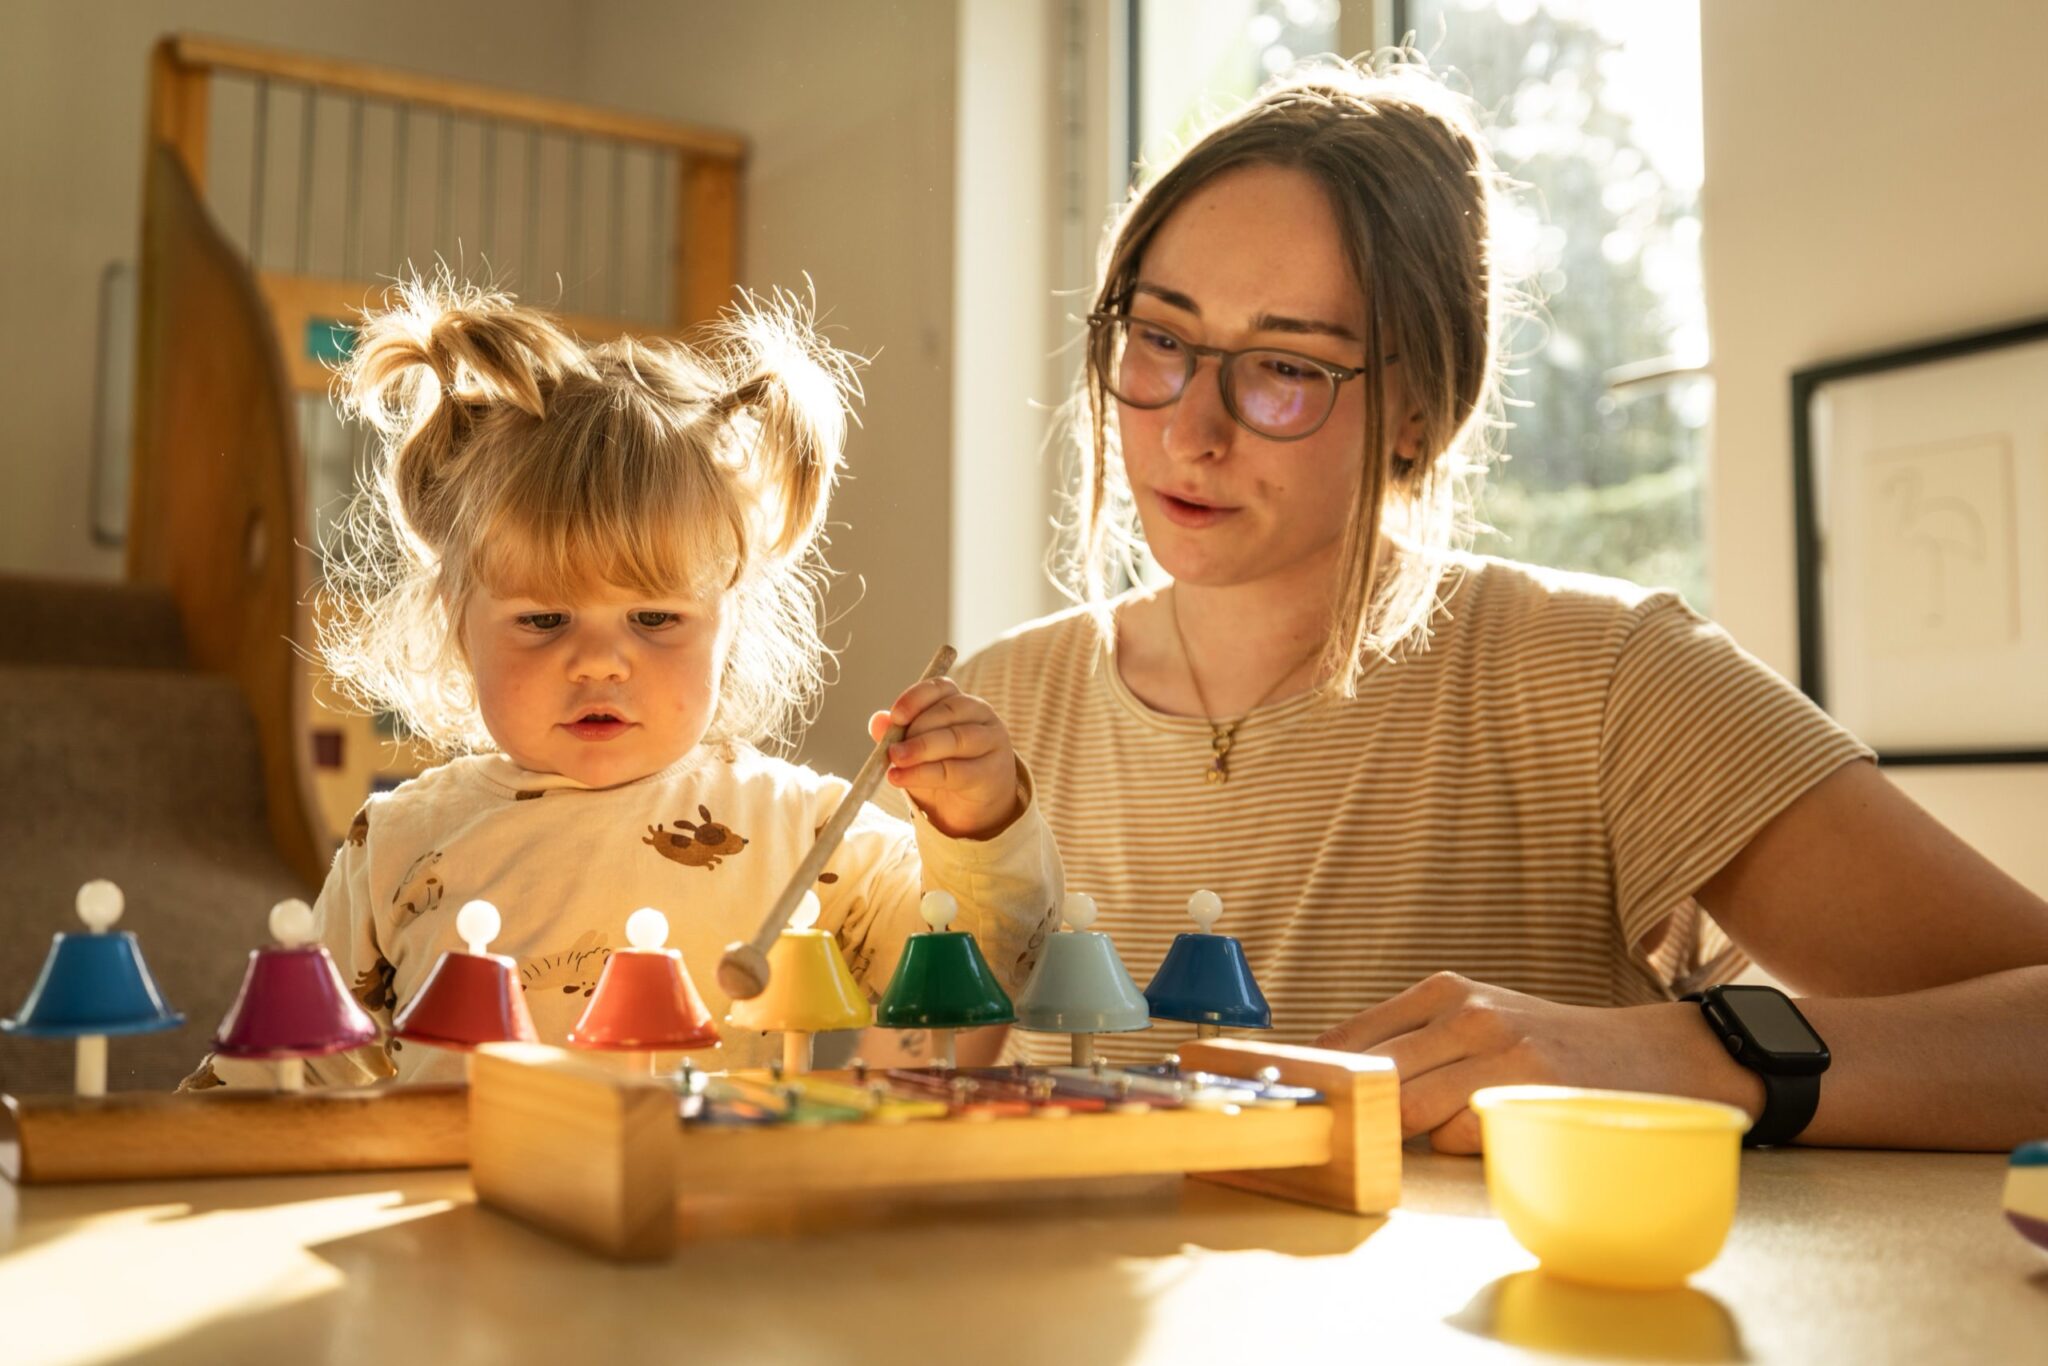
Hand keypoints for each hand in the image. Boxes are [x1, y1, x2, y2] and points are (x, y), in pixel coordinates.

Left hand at [868, 677, 1021, 839]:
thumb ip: (899, 735)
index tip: (896, 716)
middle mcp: (980, 715)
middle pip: (949, 711)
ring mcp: (991, 741)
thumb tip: (878, 721)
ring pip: (957, 738)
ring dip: (922, 750)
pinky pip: (958, 771)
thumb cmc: (944, 769)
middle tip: (892, 749)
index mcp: (960, 702)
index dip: (917, 698)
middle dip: (917, 729)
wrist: (974, 805)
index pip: (941, 688)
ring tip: (896, 761)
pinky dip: (926, 774)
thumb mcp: (917, 751)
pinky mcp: (992, 772)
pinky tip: (902, 778)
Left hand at [1313, 972, 1763, 1154]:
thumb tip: (1328, 1072)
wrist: (1649, 1056)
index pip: (1350, 1037)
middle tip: (1360, 1135)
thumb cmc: (1546, 1046)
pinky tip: (1489, 1135)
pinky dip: (1460, 1149)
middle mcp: (1466, 1013)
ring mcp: (1499, 1051)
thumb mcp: (1473, 1018)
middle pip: (1374, 1078)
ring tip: (1445, 1130)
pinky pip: (1459, 1138)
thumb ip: (1408, 1040)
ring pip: (1410, 1111)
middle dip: (1362, 1113)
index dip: (1322, 1077)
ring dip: (1416, 1136)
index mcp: (1441, 991)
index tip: (1308, 1104)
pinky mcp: (1529, 1092)